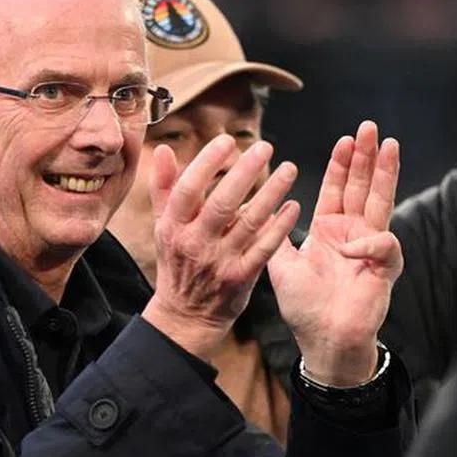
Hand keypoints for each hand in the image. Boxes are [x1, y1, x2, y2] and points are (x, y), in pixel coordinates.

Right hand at [141, 135, 300, 360]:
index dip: (207, 163)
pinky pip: (265, 247)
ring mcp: (219, 262)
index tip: (227, 141)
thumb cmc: (177, 262)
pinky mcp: (241, 277)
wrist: (187, 315)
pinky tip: (293, 205)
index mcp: (173, 227)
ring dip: (272, 193)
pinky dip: (280, 226)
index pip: (188, 189)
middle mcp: (195, 243)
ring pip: (249, 222)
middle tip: (265, 147)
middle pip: (221, 203)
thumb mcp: (163, 226)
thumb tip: (163, 151)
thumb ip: (164, 188)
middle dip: (245, 172)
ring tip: (289, 169)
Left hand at [268, 121, 402, 385]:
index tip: (344, 139)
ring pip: (381, 202)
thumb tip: (257, 209)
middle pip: (362, 186)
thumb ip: (274, 236)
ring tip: (388, 144)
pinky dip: (369, 242)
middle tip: (369, 127)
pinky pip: (384, 245)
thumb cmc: (304, 307)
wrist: (322, 341)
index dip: (342, 164)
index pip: (338, 189)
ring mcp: (370, 249)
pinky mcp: (383, 269)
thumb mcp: (280, 265)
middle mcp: (352, 233)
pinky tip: (352, 247)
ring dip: (385, 173)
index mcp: (329, 230)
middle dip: (366, 156)